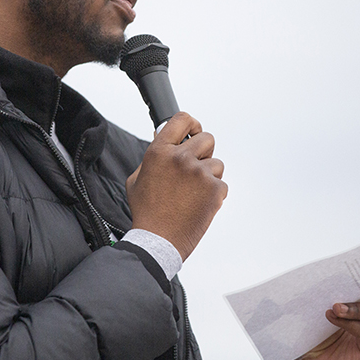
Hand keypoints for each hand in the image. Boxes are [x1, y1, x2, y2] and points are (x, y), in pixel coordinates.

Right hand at [126, 112, 226, 260]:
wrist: (158, 240)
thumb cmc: (147, 211)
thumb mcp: (138, 178)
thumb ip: (153, 156)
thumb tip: (161, 136)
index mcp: (159, 151)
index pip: (182, 119)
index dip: (192, 124)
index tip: (194, 131)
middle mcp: (180, 158)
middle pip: (207, 139)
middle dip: (203, 152)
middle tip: (195, 168)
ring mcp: (199, 173)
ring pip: (217, 163)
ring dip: (209, 175)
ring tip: (193, 193)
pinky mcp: (214, 189)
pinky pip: (221, 183)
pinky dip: (214, 194)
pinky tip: (199, 204)